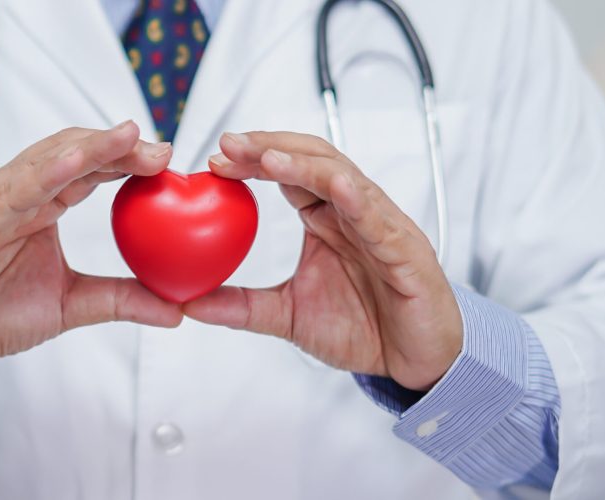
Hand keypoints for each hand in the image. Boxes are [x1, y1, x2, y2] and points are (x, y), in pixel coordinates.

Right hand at [0, 121, 181, 386]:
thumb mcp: (69, 307)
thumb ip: (120, 300)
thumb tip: (177, 311)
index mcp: (39, 206)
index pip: (88, 170)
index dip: (126, 159)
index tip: (168, 159)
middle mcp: (15, 195)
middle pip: (70, 153)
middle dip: (117, 147)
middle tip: (160, 148)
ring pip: (44, 162)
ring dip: (89, 147)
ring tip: (129, 137)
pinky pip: (10, 192)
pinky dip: (44, 174)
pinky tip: (74, 163)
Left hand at [185, 131, 461, 390]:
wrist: (415, 363)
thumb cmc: (364, 330)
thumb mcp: (288, 317)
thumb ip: (242, 307)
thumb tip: (189, 303)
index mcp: (327, 220)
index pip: (289, 175)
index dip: (253, 161)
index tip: (213, 160)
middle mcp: (353, 213)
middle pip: (313, 161)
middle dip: (270, 147)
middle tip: (229, 144)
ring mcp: (381, 227)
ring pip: (344, 178)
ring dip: (305, 164)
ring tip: (267, 156)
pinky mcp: (406, 251)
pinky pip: (379, 219)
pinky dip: (357, 199)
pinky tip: (335, 186)